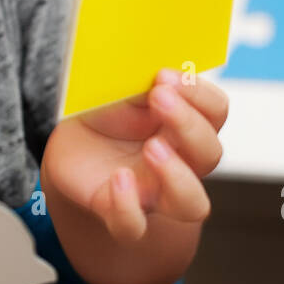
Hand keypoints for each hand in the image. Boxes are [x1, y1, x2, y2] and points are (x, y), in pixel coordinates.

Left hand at [44, 68, 227, 243]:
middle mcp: (180, 161)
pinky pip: (133, 226)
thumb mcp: (118, 86)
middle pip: (209, 154)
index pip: (215, 111)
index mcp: (185, 123)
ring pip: (192, 204)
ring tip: (152, 148)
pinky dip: (128, 206)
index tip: (165, 74)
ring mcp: (153, 193)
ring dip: (178, 175)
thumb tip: (144, 56)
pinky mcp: (119, 214)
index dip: (198, 93)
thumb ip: (137, 76)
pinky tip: (118, 178)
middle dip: (188, 124)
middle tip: (159, 97)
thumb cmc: (103, 111)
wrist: (67, 144)